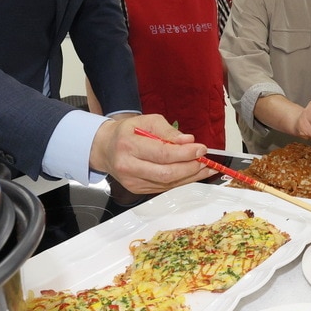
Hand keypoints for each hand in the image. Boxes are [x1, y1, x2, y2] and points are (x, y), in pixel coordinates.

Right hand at [89, 114, 214, 193]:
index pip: (162, 153)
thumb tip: (188, 141)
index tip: (201, 148)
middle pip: (166, 173)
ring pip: (167, 183)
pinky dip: (181, 181)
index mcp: (128, 145)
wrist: (105, 148)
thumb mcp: (147, 121)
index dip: (185, 153)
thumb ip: (168, 131)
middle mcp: (128, 166)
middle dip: (190, 168)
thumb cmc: (127, 132)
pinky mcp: (137, 189)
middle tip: (205, 160)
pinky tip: (192, 174)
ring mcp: (132, 181)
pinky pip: (164, 187)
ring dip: (190, 176)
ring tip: (205, 168)